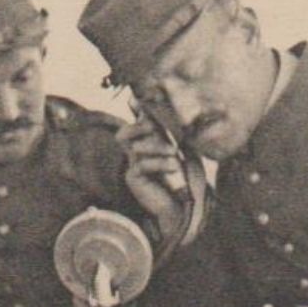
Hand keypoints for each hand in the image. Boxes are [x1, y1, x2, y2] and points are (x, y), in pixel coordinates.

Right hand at [118, 118, 187, 238]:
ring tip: (174, 152)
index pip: (136, 125)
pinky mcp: (133, 179)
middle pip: (123, 134)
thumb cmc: (184, 178)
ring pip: (134, 147)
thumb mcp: (183, 152)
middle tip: (155, 128)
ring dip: (156, 146)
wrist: (181, 206)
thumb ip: (176, 136)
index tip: (138, 100)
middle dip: (138, 127)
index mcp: (146, 145)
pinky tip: (174, 166)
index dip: (135, 112)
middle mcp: (135, 155)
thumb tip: (175, 118)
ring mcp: (132, 166)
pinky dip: (160, 163)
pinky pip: (142, 165)